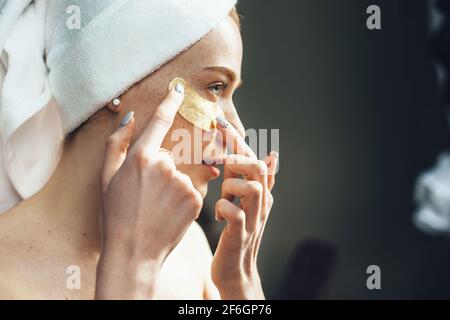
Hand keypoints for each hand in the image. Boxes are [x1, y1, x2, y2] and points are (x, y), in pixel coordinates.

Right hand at [96, 85, 202, 298]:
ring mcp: (183, 182)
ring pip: (180, 173)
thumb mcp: (106, 178)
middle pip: (167, 154)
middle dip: (158, 168)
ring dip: (171, 184)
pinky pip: (191, 188)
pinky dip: (182, 197)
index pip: (159, 121)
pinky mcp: (196, 198)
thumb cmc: (115, 215)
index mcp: (140, 157)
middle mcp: (164, 165)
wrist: (134, 252)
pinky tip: (169, 212)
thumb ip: (116, 143)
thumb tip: (128, 117)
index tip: (178, 89)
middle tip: (145, 194)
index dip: (170, 102)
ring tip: (156, 206)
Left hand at [211, 123, 278, 299]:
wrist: (237, 273)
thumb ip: (254, 181)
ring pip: (252, 187)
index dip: (238, 141)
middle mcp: (262, 204)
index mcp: (261, 194)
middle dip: (236, 152)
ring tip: (222, 193)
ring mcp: (253, 220)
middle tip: (214, 143)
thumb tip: (271, 154)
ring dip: (232, 183)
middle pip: (258, 168)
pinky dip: (224, 208)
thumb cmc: (236, 235)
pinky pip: (235, 214)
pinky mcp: (240, 236)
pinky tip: (218, 214)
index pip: (254, 160)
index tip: (220, 122)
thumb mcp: (247, 205)